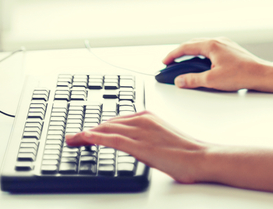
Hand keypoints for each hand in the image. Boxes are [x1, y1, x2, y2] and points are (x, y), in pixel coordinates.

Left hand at [65, 111, 208, 183]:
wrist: (200, 157)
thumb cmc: (185, 151)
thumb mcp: (161, 139)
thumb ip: (145, 138)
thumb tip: (134, 145)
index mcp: (147, 117)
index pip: (115, 121)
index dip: (98, 127)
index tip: (86, 133)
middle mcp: (141, 120)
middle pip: (107, 124)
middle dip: (88, 131)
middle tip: (72, 138)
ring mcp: (140, 131)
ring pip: (106, 130)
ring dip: (86, 135)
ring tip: (72, 140)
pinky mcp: (140, 145)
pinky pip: (113, 140)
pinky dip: (97, 138)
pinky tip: (86, 139)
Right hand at [162, 37, 271, 90]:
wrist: (262, 75)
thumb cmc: (241, 75)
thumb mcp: (212, 80)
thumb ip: (193, 80)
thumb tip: (180, 80)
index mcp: (211, 45)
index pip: (186, 47)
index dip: (173, 55)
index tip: (165, 62)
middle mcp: (218, 41)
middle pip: (193, 44)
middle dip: (180, 53)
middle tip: (172, 62)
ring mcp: (226, 44)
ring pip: (203, 45)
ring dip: (192, 53)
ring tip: (185, 63)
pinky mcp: (231, 50)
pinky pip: (212, 49)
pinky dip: (202, 54)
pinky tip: (203, 63)